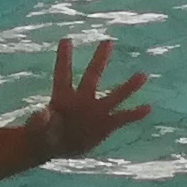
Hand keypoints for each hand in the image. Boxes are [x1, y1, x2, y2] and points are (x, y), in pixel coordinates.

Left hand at [32, 38, 150, 158]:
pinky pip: (123, 118)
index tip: (66, 40)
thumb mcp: (38, 129)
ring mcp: (96, 111)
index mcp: (62, 96)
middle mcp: (82, 98)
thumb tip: (43, 112)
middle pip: (92, 76)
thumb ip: (39, 121)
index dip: (64, 58)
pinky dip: (135, 114)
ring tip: (143, 75)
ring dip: (129, 86)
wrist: (57, 147)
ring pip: (115, 96)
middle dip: (99, 59)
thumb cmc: (44, 135)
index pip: (63, 74)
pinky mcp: (106, 125)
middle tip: (108, 41)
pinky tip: (148, 108)